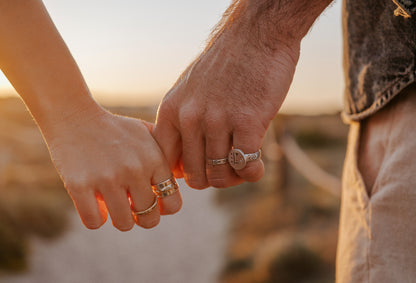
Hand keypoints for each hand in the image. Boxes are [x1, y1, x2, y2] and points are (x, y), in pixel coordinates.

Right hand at [43, 105, 181, 230]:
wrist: (74, 116)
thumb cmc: (115, 129)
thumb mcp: (146, 133)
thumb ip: (166, 153)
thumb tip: (180, 177)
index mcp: (155, 159)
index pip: (173, 204)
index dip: (163, 209)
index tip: (152, 204)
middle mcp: (135, 170)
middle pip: (149, 219)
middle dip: (141, 218)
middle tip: (131, 209)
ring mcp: (107, 178)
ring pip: (123, 224)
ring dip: (119, 220)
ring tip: (114, 206)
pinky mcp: (79, 185)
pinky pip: (94, 222)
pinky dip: (96, 218)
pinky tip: (94, 204)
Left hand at [153, 29, 299, 188]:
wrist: (255, 35)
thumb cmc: (225, 67)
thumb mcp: (190, 90)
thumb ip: (184, 123)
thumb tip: (182, 164)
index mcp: (172, 110)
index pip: (164, 161)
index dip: (181, 176)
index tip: (199, 173)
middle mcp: (190, 118)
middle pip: (193, 174)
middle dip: (211, 180)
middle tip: (226, 171)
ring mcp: (217, 120)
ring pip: (218, 175)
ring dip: (233, 178)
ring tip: (242, 168)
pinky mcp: (246, 121)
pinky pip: (244, 165)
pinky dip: (251, 173)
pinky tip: (257, 166)